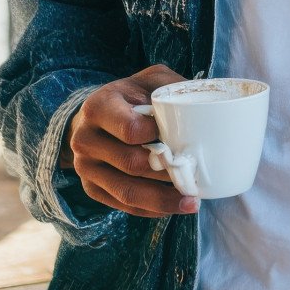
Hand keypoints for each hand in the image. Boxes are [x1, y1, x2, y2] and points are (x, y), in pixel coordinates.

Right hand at [60, 65, 197, 216]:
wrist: (96, 116)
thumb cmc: (131, 96)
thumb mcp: (148, 81)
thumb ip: (171, 88)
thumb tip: (204, 108)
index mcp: (99, 107)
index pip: (130, 130)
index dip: (157, 136)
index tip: (179, 137)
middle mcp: (85, 138)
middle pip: (131, 164)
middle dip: (167, 173)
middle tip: (196, 175)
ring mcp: (85, 167)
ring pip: (127, 192)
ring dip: (163, 200)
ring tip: (192, 202)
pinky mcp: (91, 188)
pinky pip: (124, 206)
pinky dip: (152, 209)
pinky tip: (174, 206)